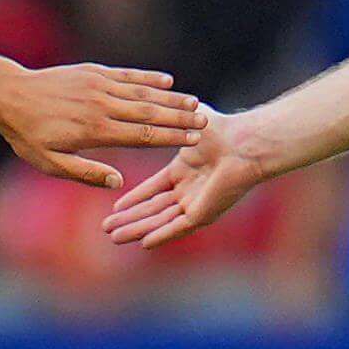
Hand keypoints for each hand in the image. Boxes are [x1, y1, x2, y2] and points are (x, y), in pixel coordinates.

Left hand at [0, 63, 205, 187]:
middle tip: (205, 122)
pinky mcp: (93, 72)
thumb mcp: (51, 163)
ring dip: (170, 98)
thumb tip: (118, 181)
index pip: (141, 136)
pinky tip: (166, 81)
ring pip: (141, 93)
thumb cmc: (28, 136)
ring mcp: (98, 85)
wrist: (9, 95)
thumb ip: (86, 173)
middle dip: (179, 118)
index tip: (193, 140)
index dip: (170, 138)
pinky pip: (126, 75)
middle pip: (148, 113)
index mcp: (95, 131)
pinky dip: (147, 78)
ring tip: (194, 103)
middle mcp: (101, 105)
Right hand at [101, 111, 271, 246]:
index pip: (153, 190)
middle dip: (129, 219)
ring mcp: (196, 203)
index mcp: (184, 171)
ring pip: (160, 221)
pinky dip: (161, 235)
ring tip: (114, 237)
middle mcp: (189, 190)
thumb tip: (157, 105)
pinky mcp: (204, 214)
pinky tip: (143, 243)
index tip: (114, 207)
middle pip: (152, 209)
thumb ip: (171, 121)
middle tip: (105, 228)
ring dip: (137, 229)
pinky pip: (178, 227)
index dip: (133, 199)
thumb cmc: (223, 129)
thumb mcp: (188, 124)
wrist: (242, 143)